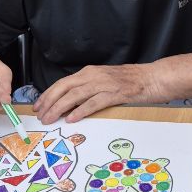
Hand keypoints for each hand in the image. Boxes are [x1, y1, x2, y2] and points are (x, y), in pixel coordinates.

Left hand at [33, 63, 156, 124]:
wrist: (152, 78)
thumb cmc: (130, 81)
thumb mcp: (104, 81)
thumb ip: (88, 89)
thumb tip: (70, 104)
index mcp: (90, 72)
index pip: (63, 82)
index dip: (48, 94)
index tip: (38, 105)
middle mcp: (94, 76)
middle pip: (64, 87)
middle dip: (49, 102)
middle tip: (40, 115)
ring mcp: (104, 84)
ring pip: (75, 95)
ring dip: (60, 107)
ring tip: (50, 118)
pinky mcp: (114, 94)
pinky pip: (93, 102)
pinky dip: (81, 110)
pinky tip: (72, 118)